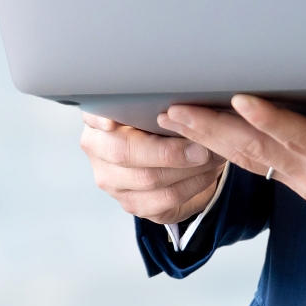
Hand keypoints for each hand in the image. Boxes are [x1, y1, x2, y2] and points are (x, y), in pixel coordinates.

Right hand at [79, 113, 227, 224]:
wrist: (174, 159)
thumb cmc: (163, 123)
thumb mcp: (158, 107)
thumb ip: (160, 102)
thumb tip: (185, 103)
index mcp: (100, 120)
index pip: (93, 117)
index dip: (101, 120)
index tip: (112, 122)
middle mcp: (99, 151)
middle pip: (124, 153)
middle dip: (167, 151)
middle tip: (201, 145)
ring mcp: (112, 181)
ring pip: (148, 179)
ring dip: (188, 168)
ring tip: (213, 154)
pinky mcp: (132, 203)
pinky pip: (165, 199)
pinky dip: (193, 184)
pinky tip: (208, 172)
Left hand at [159, 95, 305, 234]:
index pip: (304, 140)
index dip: (273, 120)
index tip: (243, 99)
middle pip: (259, 153)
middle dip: (214, 131)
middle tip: (177, 110)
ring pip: (250, 159)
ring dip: (210, 139)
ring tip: (174, 117)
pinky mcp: (302, 178)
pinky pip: (256, 162)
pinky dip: (225, 147)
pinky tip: (203, 132)